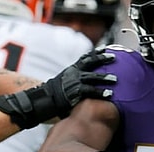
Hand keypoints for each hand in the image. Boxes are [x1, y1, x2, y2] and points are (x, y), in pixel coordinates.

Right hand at [0, 48, 116, 128]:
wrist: (38, 101)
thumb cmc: (48, 97)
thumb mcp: (60, 86)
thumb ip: (70, 85)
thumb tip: (77, 90)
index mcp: (70, 70)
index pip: (84, 58)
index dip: (95, 53)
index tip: (105, 48)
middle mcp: (72, 74)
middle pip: (90, 62)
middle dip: (103, 59)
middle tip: (114, 57)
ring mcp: (74, 82)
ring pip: (93, 77)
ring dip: (105, 78)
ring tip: (115, 80)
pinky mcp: (75, 92)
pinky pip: (91, 91)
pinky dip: (101, 92)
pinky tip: (110, 95)